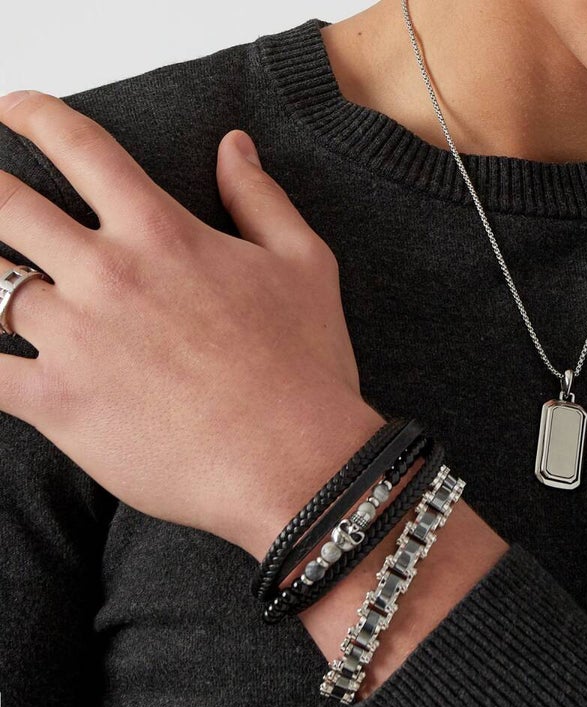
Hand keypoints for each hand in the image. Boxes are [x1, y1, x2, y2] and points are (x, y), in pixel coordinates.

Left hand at [0, 90, 381, 557]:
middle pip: (6, 206)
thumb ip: (260, 198)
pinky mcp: (59, 405)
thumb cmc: (304, 370)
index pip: (78, 147)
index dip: (35, 116)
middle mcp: (106, 275)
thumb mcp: (303, 265)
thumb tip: (234, 146)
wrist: (294, 464)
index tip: (15, 111)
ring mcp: (75, 340)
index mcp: (160, 233)